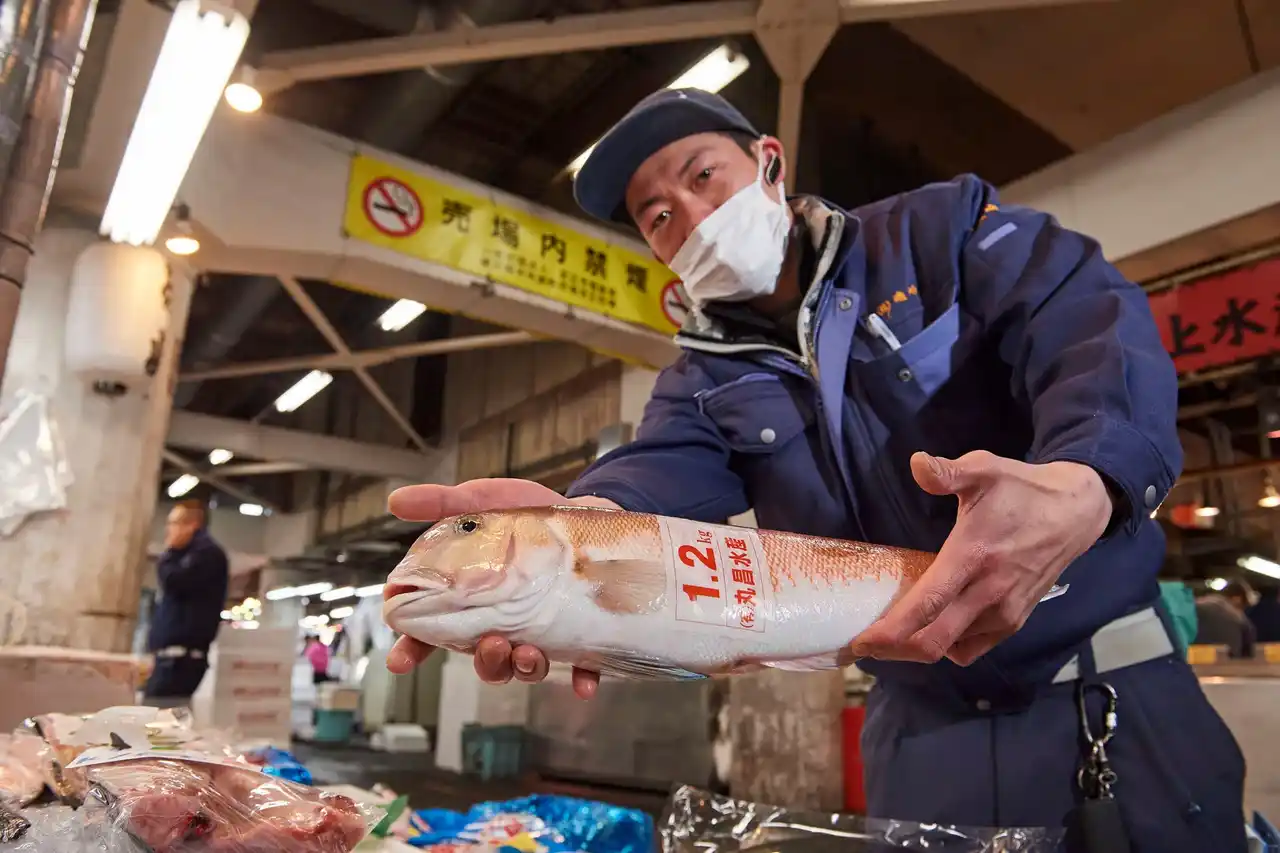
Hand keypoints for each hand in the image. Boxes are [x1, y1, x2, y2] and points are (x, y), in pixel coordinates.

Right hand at [383, 477, 616, 699]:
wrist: (584, 513)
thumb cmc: (525, 513)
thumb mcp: (481, 500)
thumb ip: (441, 503)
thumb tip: (396, 500)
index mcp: (472, 598)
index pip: (432, 631)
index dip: (413, 649)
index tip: (400, 661)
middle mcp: (504, 622)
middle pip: (484, 658)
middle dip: (486, 660)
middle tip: (492, 643)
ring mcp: (541, 631)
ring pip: (525, 667)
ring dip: (524, 669)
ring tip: (528, 653)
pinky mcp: (579, 632)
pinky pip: (582, 666)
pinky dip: (582, 679)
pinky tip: (583, 684)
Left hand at [850, 451, 1112, 666]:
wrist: (1075, 513)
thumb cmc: (1022, 490)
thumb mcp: (985, 470)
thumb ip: (948, 471)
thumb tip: (916, 463)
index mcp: (973, 557)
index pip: (928, 605)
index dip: (892, 630)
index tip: (862, 641)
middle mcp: (989, 593)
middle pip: (934, 641)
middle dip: (895, 649)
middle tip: (866, 644)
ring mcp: (1005, 613)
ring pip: (951, 648)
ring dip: (918, 647)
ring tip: (891, 635)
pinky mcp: (1015, 622)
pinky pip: (972, 648)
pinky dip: (947, 646)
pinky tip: (931, 628)